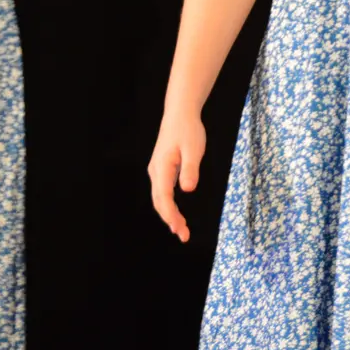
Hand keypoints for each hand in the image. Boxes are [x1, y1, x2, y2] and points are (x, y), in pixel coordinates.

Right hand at [148, 110, 205, 242]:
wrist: (180, 114)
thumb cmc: (188, 129)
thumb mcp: (194, 148)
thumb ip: (191, 168)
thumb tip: (188, 189)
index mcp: (162, 167)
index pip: (164, 196)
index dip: (170, 214)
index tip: (179, 228)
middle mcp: (156, 171)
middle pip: (159, 201)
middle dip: (170, 220)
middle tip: (184, 235)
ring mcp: (157, 170)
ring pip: (160, 198)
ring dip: (169, 215)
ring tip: (182, 230)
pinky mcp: (162, 169)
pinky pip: (162, 192)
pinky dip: (168, 206)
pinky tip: (177, 214)